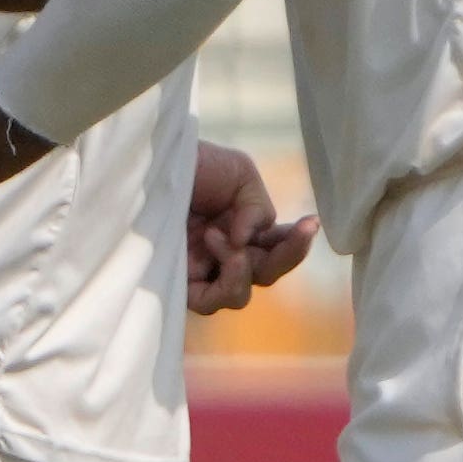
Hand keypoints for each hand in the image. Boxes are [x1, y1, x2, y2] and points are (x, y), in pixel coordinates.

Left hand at [185, 141, 318, 314]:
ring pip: (239, 295)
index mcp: (244, 229)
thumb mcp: (239, 174)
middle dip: (284, 255)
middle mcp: (224, 253)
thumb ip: (257, 208)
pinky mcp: (177, 280)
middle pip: (266, 275)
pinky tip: (215, 242)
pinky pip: (208, 301)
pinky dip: (223, 278)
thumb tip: (249, 242)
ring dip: (244, 267)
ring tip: (223, 235)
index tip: (311, 223)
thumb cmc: (193, 163)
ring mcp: (201, 268)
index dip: (297, 244)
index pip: (278, 250)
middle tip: (293, 231)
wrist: (151, 159)